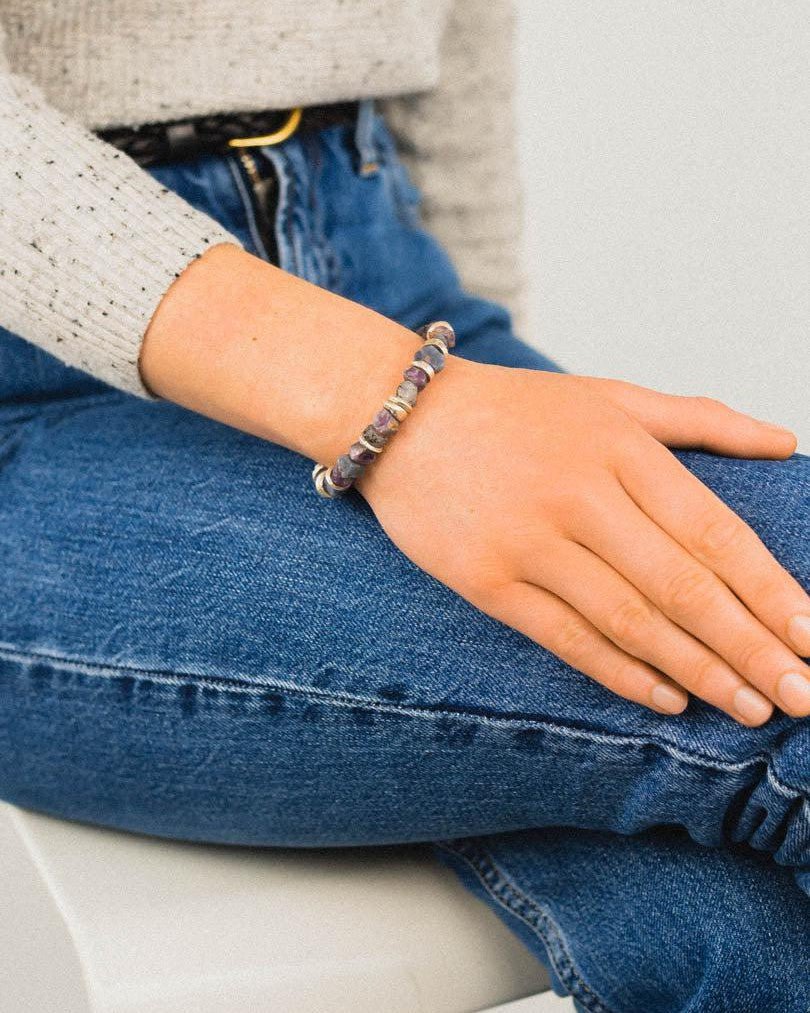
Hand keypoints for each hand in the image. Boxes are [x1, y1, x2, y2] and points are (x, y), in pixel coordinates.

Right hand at [357, 359, 809, 724]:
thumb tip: (785, 442)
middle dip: (751, 648)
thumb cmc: (515, 410)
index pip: (714, 533)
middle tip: (800, 697)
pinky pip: (566, 638)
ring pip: (630, 621)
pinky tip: (666, 699)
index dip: (770, 592)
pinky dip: (620, 673)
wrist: (400, 415)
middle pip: (683, 586)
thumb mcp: (609, 396)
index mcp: (620, 448)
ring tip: (748, 708)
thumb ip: (700, 418)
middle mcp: (580, 496)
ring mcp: (529, 542)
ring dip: (697, 671)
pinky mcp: (486, 580)